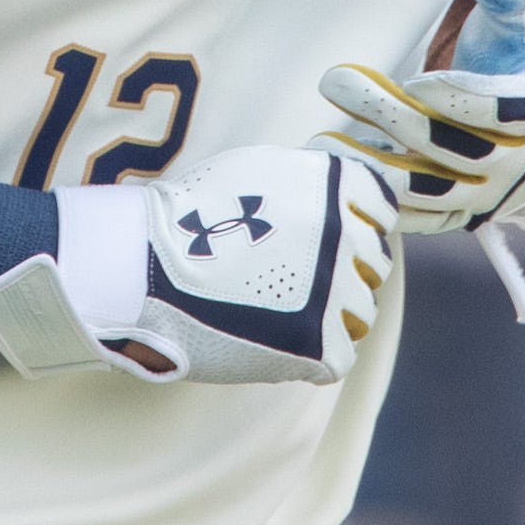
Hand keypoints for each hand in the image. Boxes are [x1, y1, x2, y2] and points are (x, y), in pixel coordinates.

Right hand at [0, 140, 399, 385]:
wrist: (143, 267)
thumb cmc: (189, 216)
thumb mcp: (259, 170)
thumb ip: (311, 182)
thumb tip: (348, 197)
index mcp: (335, 186)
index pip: (380, 209)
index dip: (353, 225)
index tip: (323, 239)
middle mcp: (347, 233)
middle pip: (373, 261)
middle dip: (341, 271)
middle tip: (294, 281)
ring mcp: (337, 290)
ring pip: (361, 311)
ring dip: (330, 314)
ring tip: (280, 314)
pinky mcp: (319, 342)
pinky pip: (340, 354)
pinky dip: (314, 354)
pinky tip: (279, 343)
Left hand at [319, 0, 524, 235]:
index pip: (507, 114)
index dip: (461, 99)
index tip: (416, 79)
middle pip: (456, 149)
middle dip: (393, 117)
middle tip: (335, 80)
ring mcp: (497, 194)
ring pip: (433, 189)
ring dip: (375, 165)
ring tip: (322, 137)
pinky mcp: (467, 214)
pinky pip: (422, 216)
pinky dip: (379, 198)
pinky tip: (335, 169)